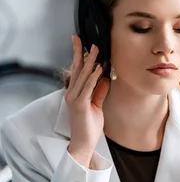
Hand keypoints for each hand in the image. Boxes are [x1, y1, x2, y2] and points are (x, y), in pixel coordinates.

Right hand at [65, 36, 109, 167]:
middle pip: (75, 69)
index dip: (79, 56)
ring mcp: (74, 99)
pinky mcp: (80, 105)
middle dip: (78, 52)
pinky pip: (88, 87)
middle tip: (81, 38)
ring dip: (89, 61)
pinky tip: (99, 68)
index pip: (76, 71)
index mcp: (74, 93)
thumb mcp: (97, 106)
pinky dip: (94, 76)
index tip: (81, 44)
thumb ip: (100, 92)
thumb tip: (105, 78)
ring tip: (95, 49)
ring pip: (82, 75)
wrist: (84, 143)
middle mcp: (71, 94)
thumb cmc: (89, 127)